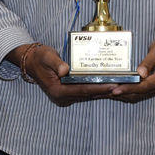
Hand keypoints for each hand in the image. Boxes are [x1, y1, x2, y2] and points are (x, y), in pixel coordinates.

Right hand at [8, 43, 122, 105]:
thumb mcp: (47, 56)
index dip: (98, 88)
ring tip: (119, 87)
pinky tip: (108, 86)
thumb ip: (56, 63)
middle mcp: (62, 97)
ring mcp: (65, 97)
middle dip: (105, 91)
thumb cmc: (39, 57)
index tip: (113, 86)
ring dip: (102, 92)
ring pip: (88, 95)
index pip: (82, 90)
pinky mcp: (68, 94)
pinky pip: (85, 92)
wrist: (31, 61)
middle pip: (88, 95)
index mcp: (57, 91)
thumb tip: (65, 70)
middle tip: (122, 87)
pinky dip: (96, 89)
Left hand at [111, 34, 154, 102]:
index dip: (129, 89)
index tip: (116, 90)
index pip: (144, 86)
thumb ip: (149, 60)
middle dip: (122, 93)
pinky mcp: (151, 85)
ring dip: (123, 94)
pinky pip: (138, 91)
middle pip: (139, 94)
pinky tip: (115, 89)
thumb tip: (140, 73)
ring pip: (137, 95)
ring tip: (106, 92)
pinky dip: (127, 91)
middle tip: (105, 91)